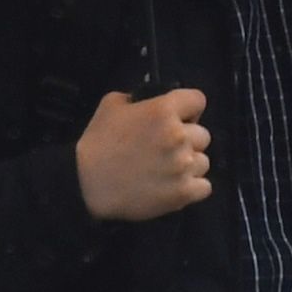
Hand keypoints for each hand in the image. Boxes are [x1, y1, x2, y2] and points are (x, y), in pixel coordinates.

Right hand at [76, 88, 211, 221]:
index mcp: (164, 110)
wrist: (87, 184)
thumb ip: (137, 99)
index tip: (178, 119)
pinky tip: (173, 186)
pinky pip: (204, 187)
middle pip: (203, 135)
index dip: (188, 109)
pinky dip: (192, 187)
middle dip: (187, 140)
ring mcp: (184, 166)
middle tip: (166, 149)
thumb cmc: (98, 142)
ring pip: (204, 161)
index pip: (198, 100)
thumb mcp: (111, 105)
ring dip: (189, 165)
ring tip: (168, 170)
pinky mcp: (184, 192)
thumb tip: (150, 103)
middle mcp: (180, 136)